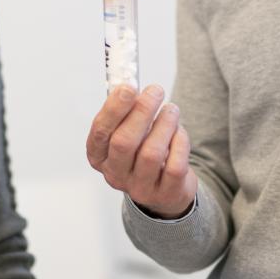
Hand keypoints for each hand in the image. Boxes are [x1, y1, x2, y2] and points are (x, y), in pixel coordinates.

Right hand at [85, 84, 195, 218]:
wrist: (165, 186)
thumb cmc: (142, 150)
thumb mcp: (127, 131)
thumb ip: (125, 111)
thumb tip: (129, 84)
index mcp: (99, 156)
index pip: (100, 133)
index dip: (114, 109)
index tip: (128, 87)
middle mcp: (115, 174)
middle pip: (124, 142)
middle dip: (141, 111)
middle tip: (156, 91)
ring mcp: (139, 188)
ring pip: (151, 153)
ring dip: (164, 124)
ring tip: (171, 109)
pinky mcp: (165, 194)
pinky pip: (175, 166)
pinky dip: (180, 143)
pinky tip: (179, 132)